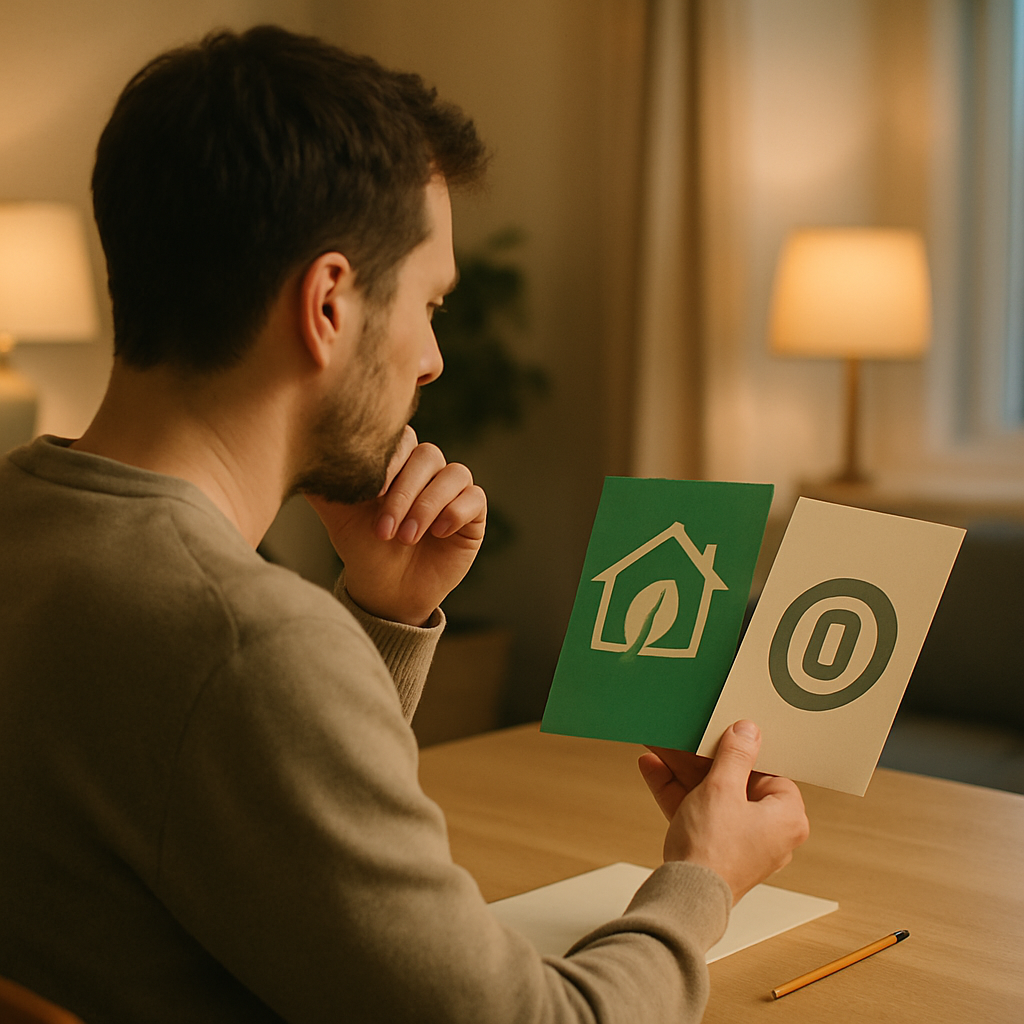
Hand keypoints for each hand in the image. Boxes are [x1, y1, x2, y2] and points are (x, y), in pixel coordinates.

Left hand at [305, 427, 485, 625]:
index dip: (391, 459)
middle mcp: (427, 471)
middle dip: (405, 492)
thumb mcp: (340, 516)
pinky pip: (475, 498)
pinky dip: (455, 511)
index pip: (403, 438)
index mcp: (398, 463)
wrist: (387, 592)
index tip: (372, 491)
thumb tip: (297, 453)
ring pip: (454, 474)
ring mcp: (452, 491)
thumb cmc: (363, 549)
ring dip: (428, 505)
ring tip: (406, 537)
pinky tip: (437, 533)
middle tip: (384, 529)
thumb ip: (325, 485)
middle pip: (428, 455)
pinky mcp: (473, 514)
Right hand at [638, 721, 808, 903]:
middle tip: (689, 744)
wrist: (685, 896)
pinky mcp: (716, 852)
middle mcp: (770, 835)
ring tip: (663, 751)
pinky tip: (655, 770)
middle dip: (703, 763)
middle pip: (736, 785)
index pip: (770, 773)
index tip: (724, 740)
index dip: (744, 755)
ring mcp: (742, 845)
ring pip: (712, 798)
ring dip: (684, 775)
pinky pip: (700, 814)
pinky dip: (679, 795)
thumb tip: (748, 732)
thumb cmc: (714, 851)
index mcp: (787, 819)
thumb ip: (736, 755)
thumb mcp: (722, 788)